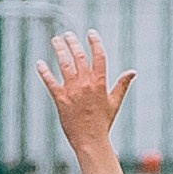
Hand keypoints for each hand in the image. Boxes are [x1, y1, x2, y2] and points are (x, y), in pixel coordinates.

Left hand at [36, 30, 135, 151]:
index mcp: (100, 83)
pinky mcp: (60, 99)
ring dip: (59, 50)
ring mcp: (72, 91)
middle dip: (73, 42)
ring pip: (64, 64)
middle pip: (79, 56)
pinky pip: (50, 82)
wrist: (90, 140)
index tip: (90, 32)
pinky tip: (40, 63)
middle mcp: (86, 84)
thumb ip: (122, 85)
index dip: (95, 42)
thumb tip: (132, 72)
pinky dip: (44, 72)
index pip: (99, 56)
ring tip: (55, 40)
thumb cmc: (103, 122)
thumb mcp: (115, 102)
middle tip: (67, 34)